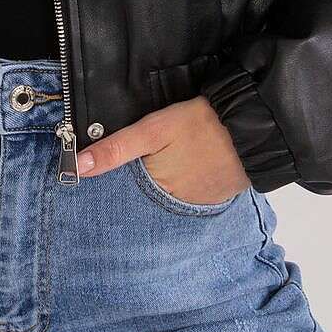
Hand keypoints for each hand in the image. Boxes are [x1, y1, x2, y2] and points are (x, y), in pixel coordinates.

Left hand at [77, 95, 250, 204]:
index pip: (123, 194)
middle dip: (135, 185)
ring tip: (162, 164)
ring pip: (165, 197)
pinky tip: (182, 168)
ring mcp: (195, 204)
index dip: (111, 183)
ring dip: (159, 185)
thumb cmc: (201, 125)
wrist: (253, 128)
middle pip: (144, 197)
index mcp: (155, 190)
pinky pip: (187, 195)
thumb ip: (116, 148)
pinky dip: (181, 184)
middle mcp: (174, 205)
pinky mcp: (213, 198)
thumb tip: (78, 167)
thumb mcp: (153, 130)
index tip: (96, 175)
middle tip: (137, 164)